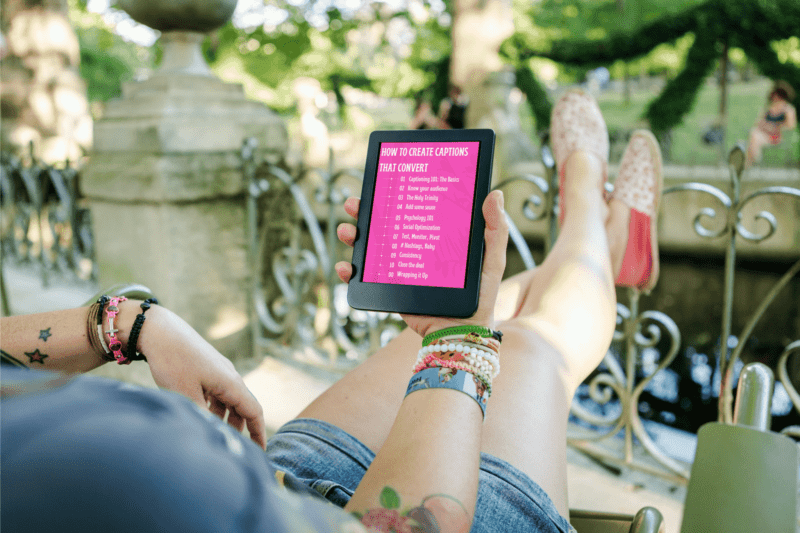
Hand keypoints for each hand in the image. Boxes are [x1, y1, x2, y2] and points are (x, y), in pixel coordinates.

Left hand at [136, 304, 266, 448]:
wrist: (160, 330)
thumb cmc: (174, 361)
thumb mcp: (186, 395)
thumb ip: (203, 418)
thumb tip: (212, 436)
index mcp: (231, 383)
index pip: (254, 412)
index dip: (259, 433)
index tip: (261, 452)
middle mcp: (230, 377)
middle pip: (243, 408)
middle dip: (241, 429)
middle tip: (233, 449)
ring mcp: (218, 371)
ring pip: (228, 401)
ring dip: (224, 418)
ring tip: (212, 434)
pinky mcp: (206, 369)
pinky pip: (217, 393)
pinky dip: (213, 407)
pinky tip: (199, 414)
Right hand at [334, 190, 507, 338]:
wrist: (461, 335)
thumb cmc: (481, 297)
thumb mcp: (492, 260)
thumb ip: (495, 230)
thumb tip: (495, 193)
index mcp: (435, 236)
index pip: (411, 208)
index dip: (394, 193)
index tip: (381, 180)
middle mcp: (413, 248)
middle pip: (384, 223)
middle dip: (364, 211)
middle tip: (354, 204)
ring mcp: (399, 268)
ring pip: (369, 247)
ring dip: (352, 236)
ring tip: (347, 232)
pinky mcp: (390, 289)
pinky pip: (364, 278)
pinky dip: (350, 271)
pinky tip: (346, 266)